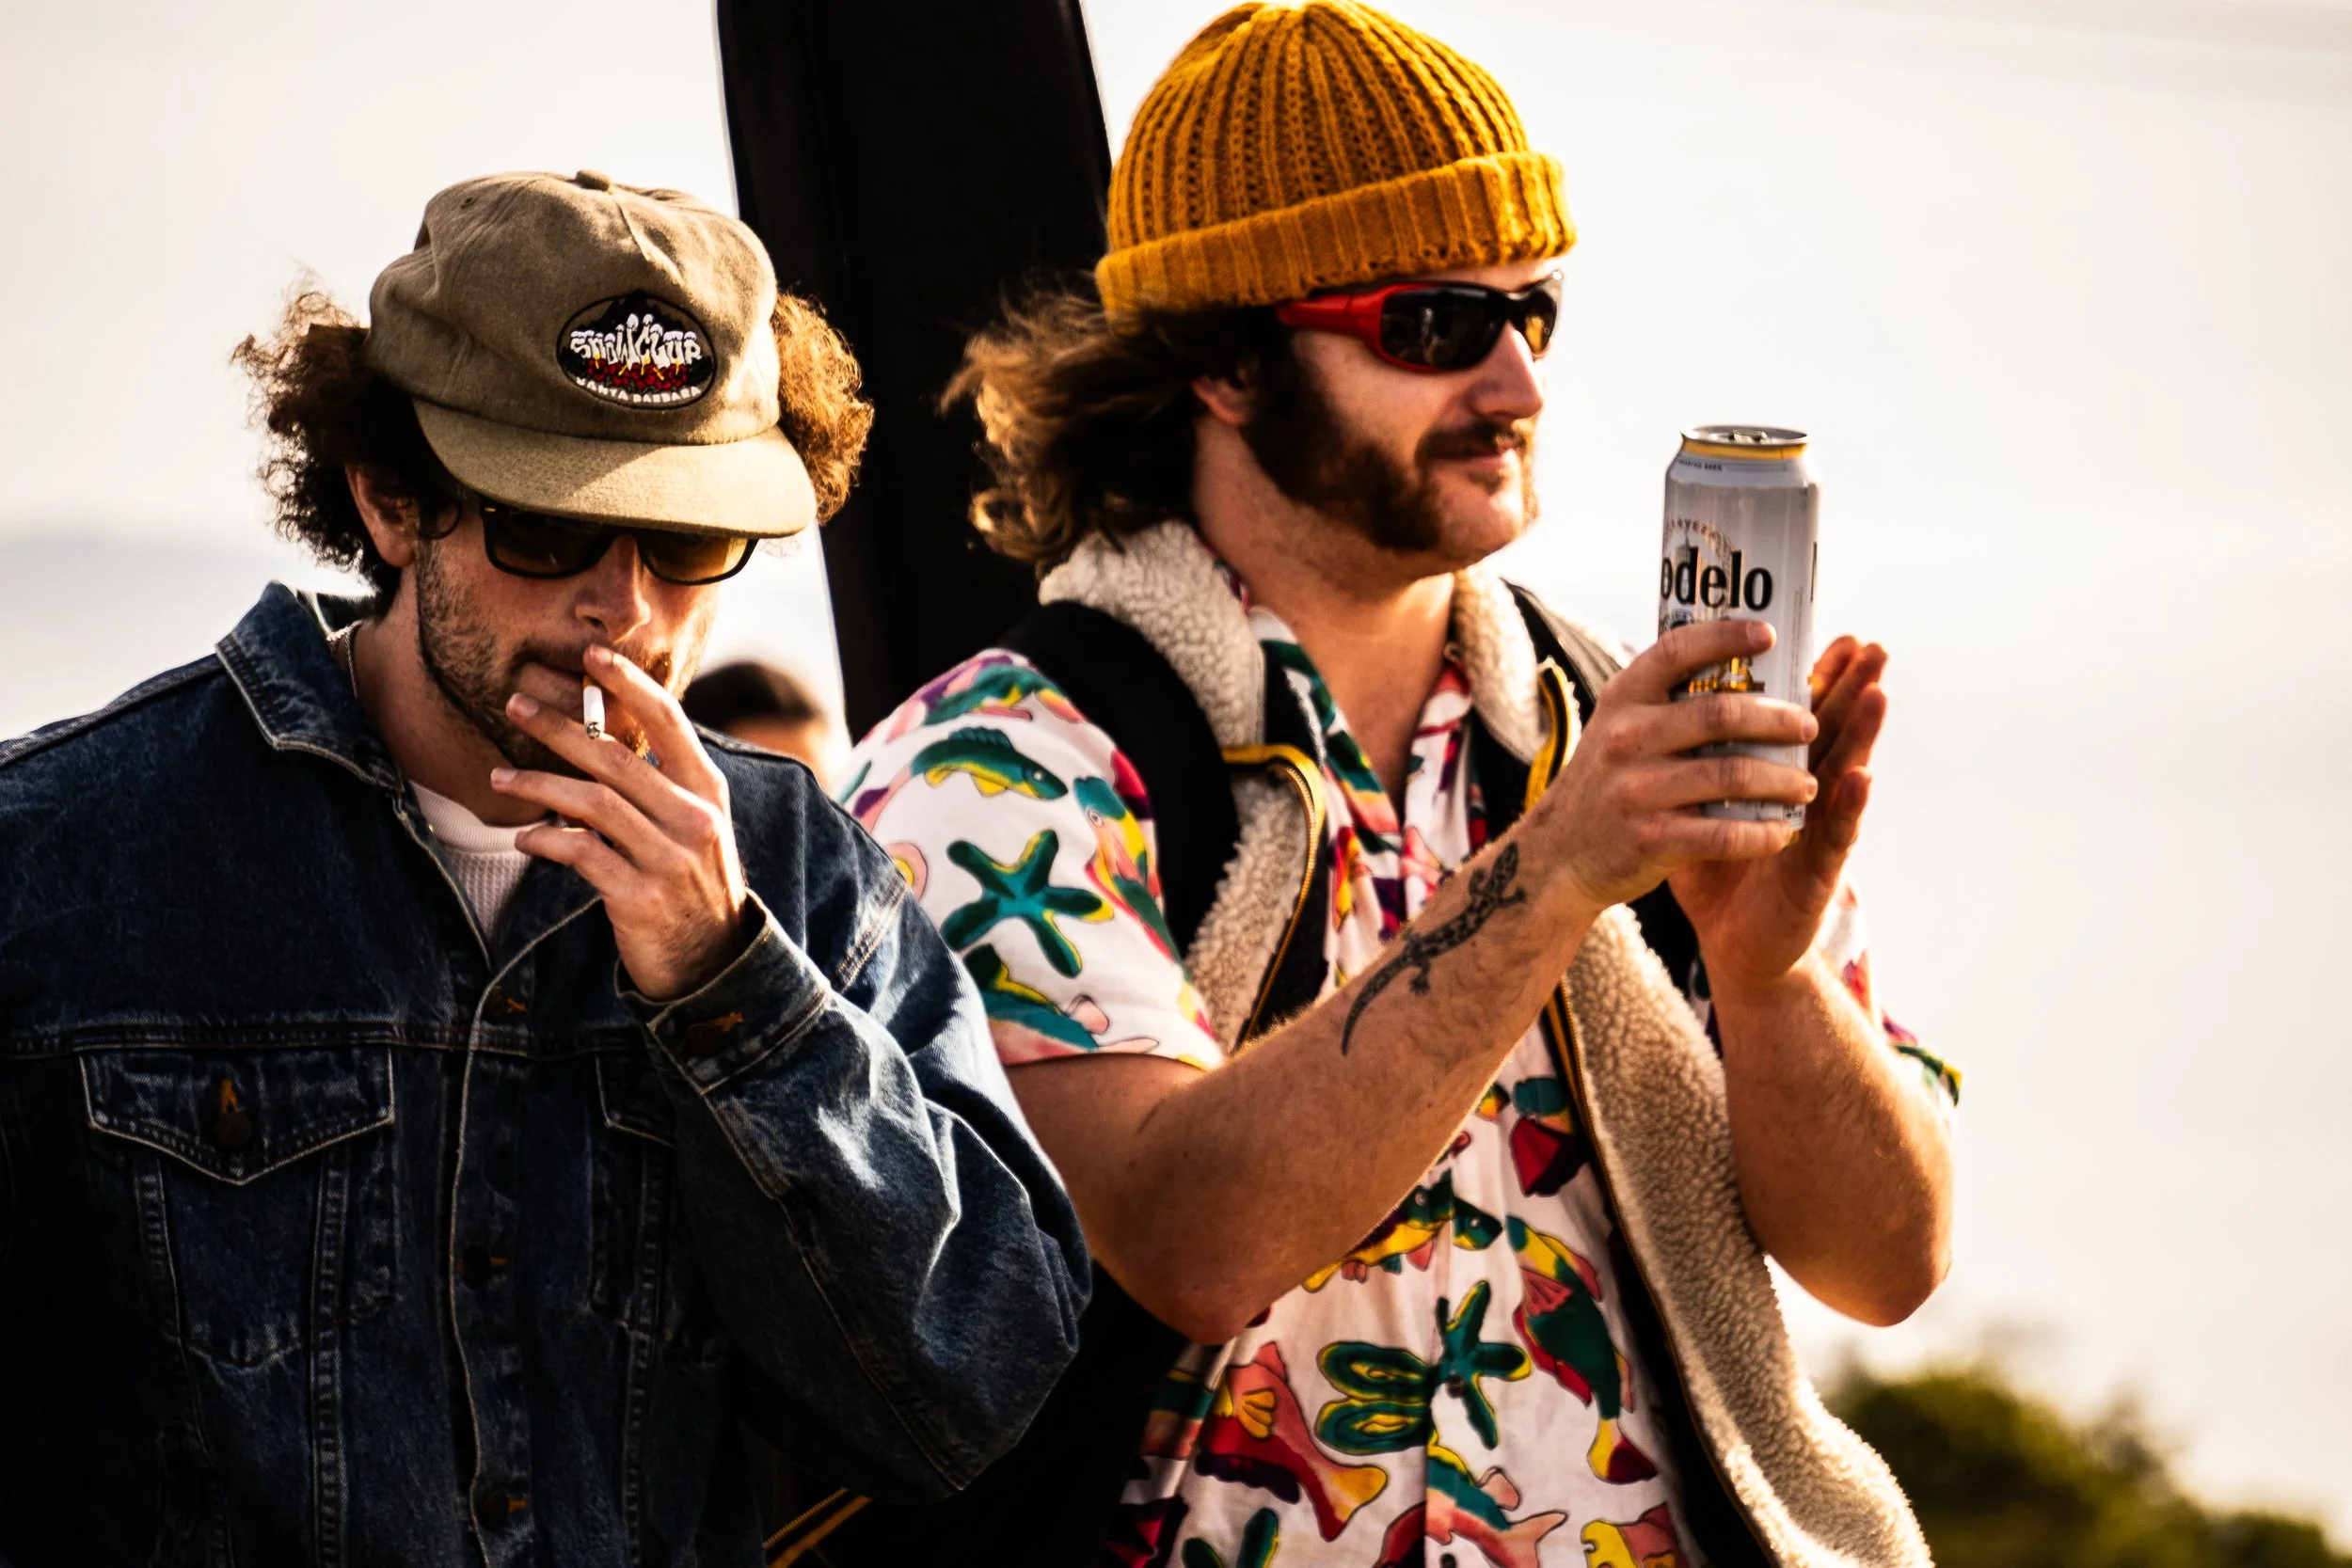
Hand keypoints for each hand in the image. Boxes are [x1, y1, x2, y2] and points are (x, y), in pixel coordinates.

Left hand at [492, 645, 752, 999]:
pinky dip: (547, 841)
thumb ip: (663, 785)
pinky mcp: (640, 897)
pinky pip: (582, 855)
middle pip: (617, 759)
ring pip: (594, 804)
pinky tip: (525, 838)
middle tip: (516, 704)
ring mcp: (668, 859)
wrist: (715, 960)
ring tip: (499, 778)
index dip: (631, 685)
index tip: (592, 657)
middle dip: (561, 727)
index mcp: (708, 791)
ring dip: (539, 785)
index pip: (670, 722)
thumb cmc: (692, 883)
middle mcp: (693, 819)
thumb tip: (607, 739)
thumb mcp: (694, 826)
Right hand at [1533, 619, 1818, 918]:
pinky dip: (1762, 833)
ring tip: (1807, 785)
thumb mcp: (1620, 727)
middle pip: (1720, 714)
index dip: (1725, 637)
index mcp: (1624, 699)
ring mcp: (1637, 790)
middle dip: (1779, 719)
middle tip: (1809, 727)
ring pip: (1732, 775)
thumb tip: (1746, 669)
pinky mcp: (1651, 839)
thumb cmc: (1609, 781)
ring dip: (1782, 780)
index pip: (1677, 651)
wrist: (1561, 853)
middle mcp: (1627, 738)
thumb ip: (1666, 701)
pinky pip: (1723, 834)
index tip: (1768, 635)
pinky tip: (1782, 832)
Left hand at [1669, 636, 1886, 992]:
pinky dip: (1848, 806)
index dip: (1819, 679)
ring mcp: (1815, 831)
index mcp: (1774, 772)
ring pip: (1843, 773)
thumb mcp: (1697, 806)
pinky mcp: (1816, 872)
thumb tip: (1662, 704)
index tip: (1833, 636)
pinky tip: (1861, 776)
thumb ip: (1691, 763)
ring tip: (1877, 693)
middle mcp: (1803, 794)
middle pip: (1831, 731)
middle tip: (1872, 646)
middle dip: (1852, 689)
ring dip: (1863, 734)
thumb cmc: (1715, 868)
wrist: (1731, 940)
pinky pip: (1833, 835)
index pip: (1800, 716)